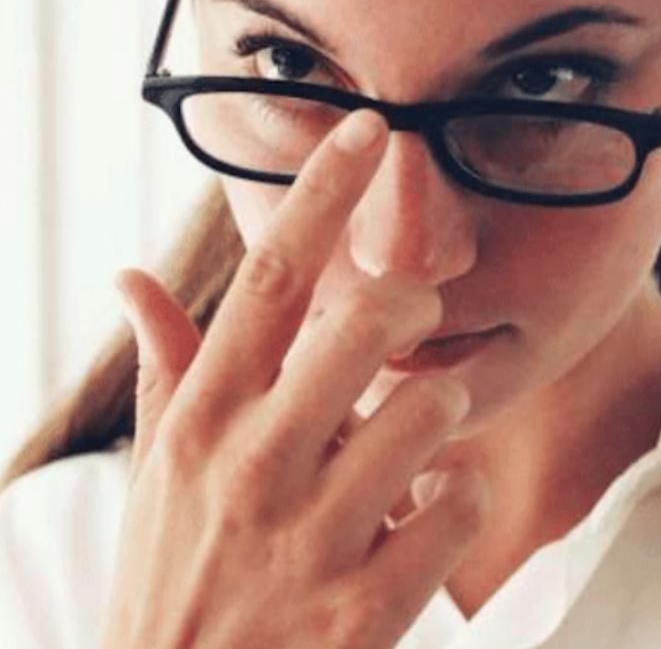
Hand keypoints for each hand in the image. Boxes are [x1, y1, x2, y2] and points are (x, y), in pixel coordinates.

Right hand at [104, 110, 488, 648]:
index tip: (370, 130)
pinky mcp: (366, 606)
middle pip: (368, 323)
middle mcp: (254, 466)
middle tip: (413, 320)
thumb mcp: (158, 470)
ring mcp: (313, 538)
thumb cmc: (178, 575)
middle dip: (410, 304)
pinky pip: (458, 502)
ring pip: (430, 410)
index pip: (269, 279)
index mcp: (204, 421)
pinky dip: (455, 497)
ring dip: (438, 415)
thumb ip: (166, 368)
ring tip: (411, 443)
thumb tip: (131, 278)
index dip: (323, 192)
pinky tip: (421, 514)